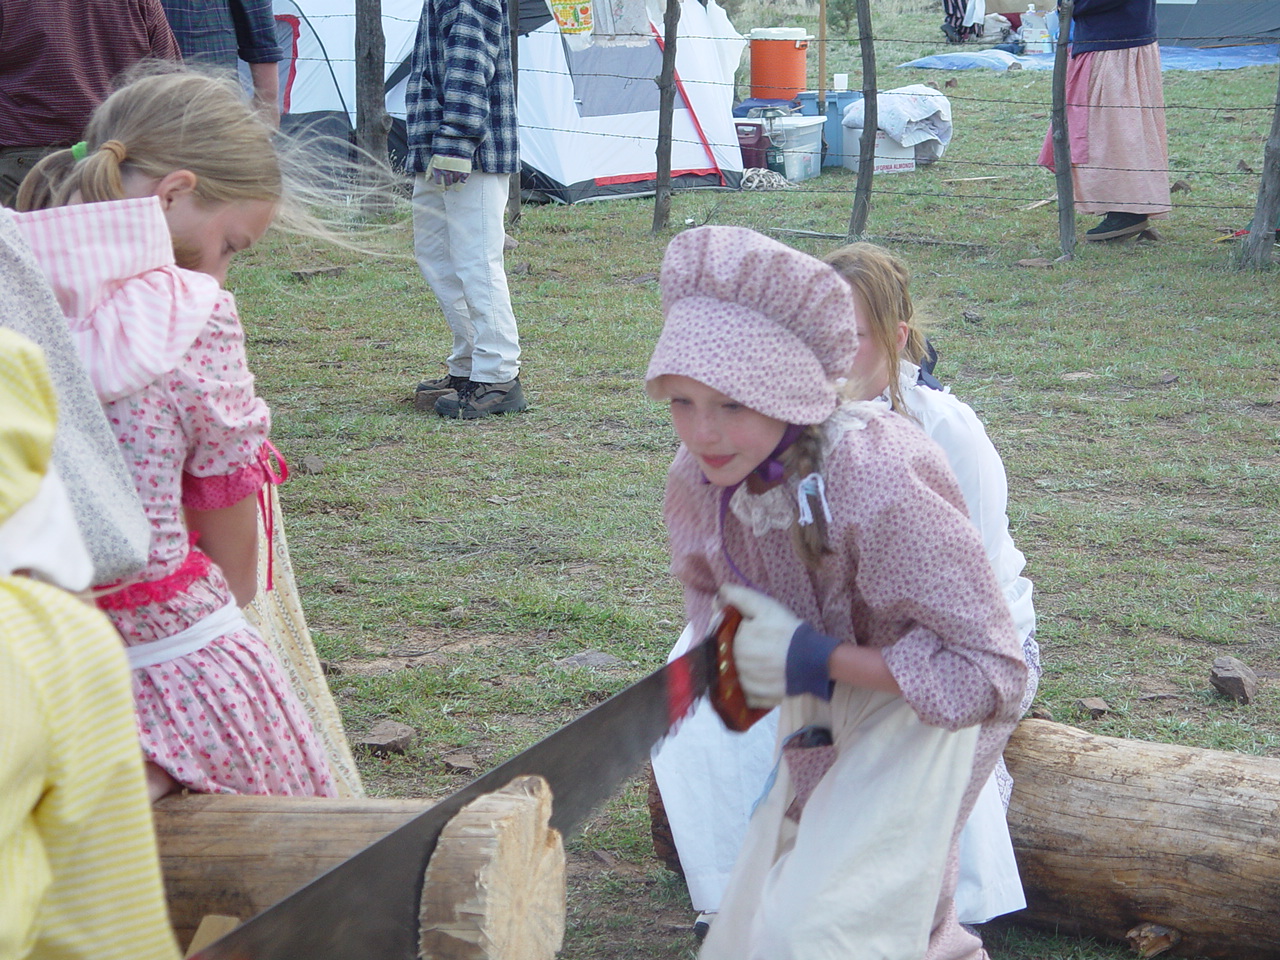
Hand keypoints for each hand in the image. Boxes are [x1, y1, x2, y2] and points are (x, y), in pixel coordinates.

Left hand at [428, 154, 471, 187]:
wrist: (456, 141)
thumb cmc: (443, 150)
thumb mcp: (434, 159)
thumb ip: (430, 170)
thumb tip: (427, 180)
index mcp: (438, 169)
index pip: (438, 183)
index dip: (440, 188)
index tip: (441, 190)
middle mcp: (447, 171)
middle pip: (447, 184)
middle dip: (446, 186)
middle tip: (447, 187)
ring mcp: (456, 171)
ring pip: (454, 182)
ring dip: (453, 182)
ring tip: (452, 180)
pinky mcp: (464, 170)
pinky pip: (462, 182)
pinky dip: (460, 186)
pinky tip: (458, 187)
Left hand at [719, 583, 801, 708]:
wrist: (812, 659)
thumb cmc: (787, 631)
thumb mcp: (764, 606)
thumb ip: (739, 597)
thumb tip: (719, 592)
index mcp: (734, 642)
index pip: (726, 635)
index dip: (738, 631)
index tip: (755, 630)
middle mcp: (735, 665)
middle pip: (731, 655)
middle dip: (742, 650)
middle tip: (764, 645)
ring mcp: (745, 684)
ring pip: (738, 674)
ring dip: (746, 668)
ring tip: (766, 662)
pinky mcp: (757, 698)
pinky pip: (747, 693)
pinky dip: (753, 686)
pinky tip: (765, 678)